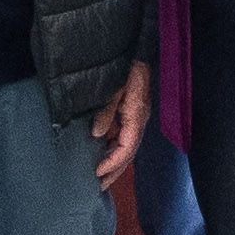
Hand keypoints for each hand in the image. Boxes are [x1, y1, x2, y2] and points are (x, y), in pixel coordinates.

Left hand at [90, 62, 152, 189]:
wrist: (135, 48)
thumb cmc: (125, 65)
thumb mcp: (113, 87)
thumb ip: (106, 111)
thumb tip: (98, 135)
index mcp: (137, 115)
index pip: (127, 147)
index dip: (112, 163)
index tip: (96, 173)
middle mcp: (139, 119)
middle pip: (128, 152)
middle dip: (114, 170)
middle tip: (98, 186)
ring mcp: (135, 116)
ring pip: (126, 146)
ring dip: (113, 162)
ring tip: (98, 176)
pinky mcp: (130, 111)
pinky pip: (122, 135)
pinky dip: (112, 148)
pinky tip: (101, 153)